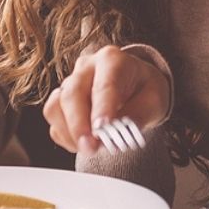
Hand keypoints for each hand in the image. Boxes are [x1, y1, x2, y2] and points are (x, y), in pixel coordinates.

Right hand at [42, 45, 171, 155]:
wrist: (134, 86)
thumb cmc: (144, 90)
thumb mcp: (154, 101)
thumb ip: (138, 116)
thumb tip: (118, 132)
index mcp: (112, 60)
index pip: (105, 85)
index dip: (102, 107)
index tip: (102, 128)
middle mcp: (86, 67)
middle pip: (72, 93)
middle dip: (79, 124)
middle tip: (90, 147)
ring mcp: (70, 82)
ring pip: (56, 106)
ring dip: (70, 132)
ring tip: (89, 148)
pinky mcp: (60, 100)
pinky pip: (54, 120)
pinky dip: (65, 136)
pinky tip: (82, 143)